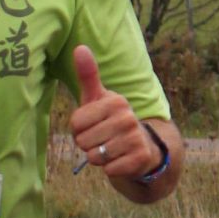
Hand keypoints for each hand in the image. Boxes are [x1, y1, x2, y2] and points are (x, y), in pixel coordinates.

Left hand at [69, 45, 160, 179]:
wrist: (143, 145)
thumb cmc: (111, 120)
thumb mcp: (98, 98)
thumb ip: (88, 75)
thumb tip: (79, 47)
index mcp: (116, 101)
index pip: (76, 123)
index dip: (79, 129)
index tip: (93, 125)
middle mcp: (128, 117)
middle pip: (83, 141)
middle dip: (88, 145)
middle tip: (102, 139)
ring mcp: (135, 138)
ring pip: (94, 157)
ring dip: (98, 158)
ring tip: (110, 149)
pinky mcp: (139, 159)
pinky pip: (108, 170)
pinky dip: (110, 168)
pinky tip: (120, 159)